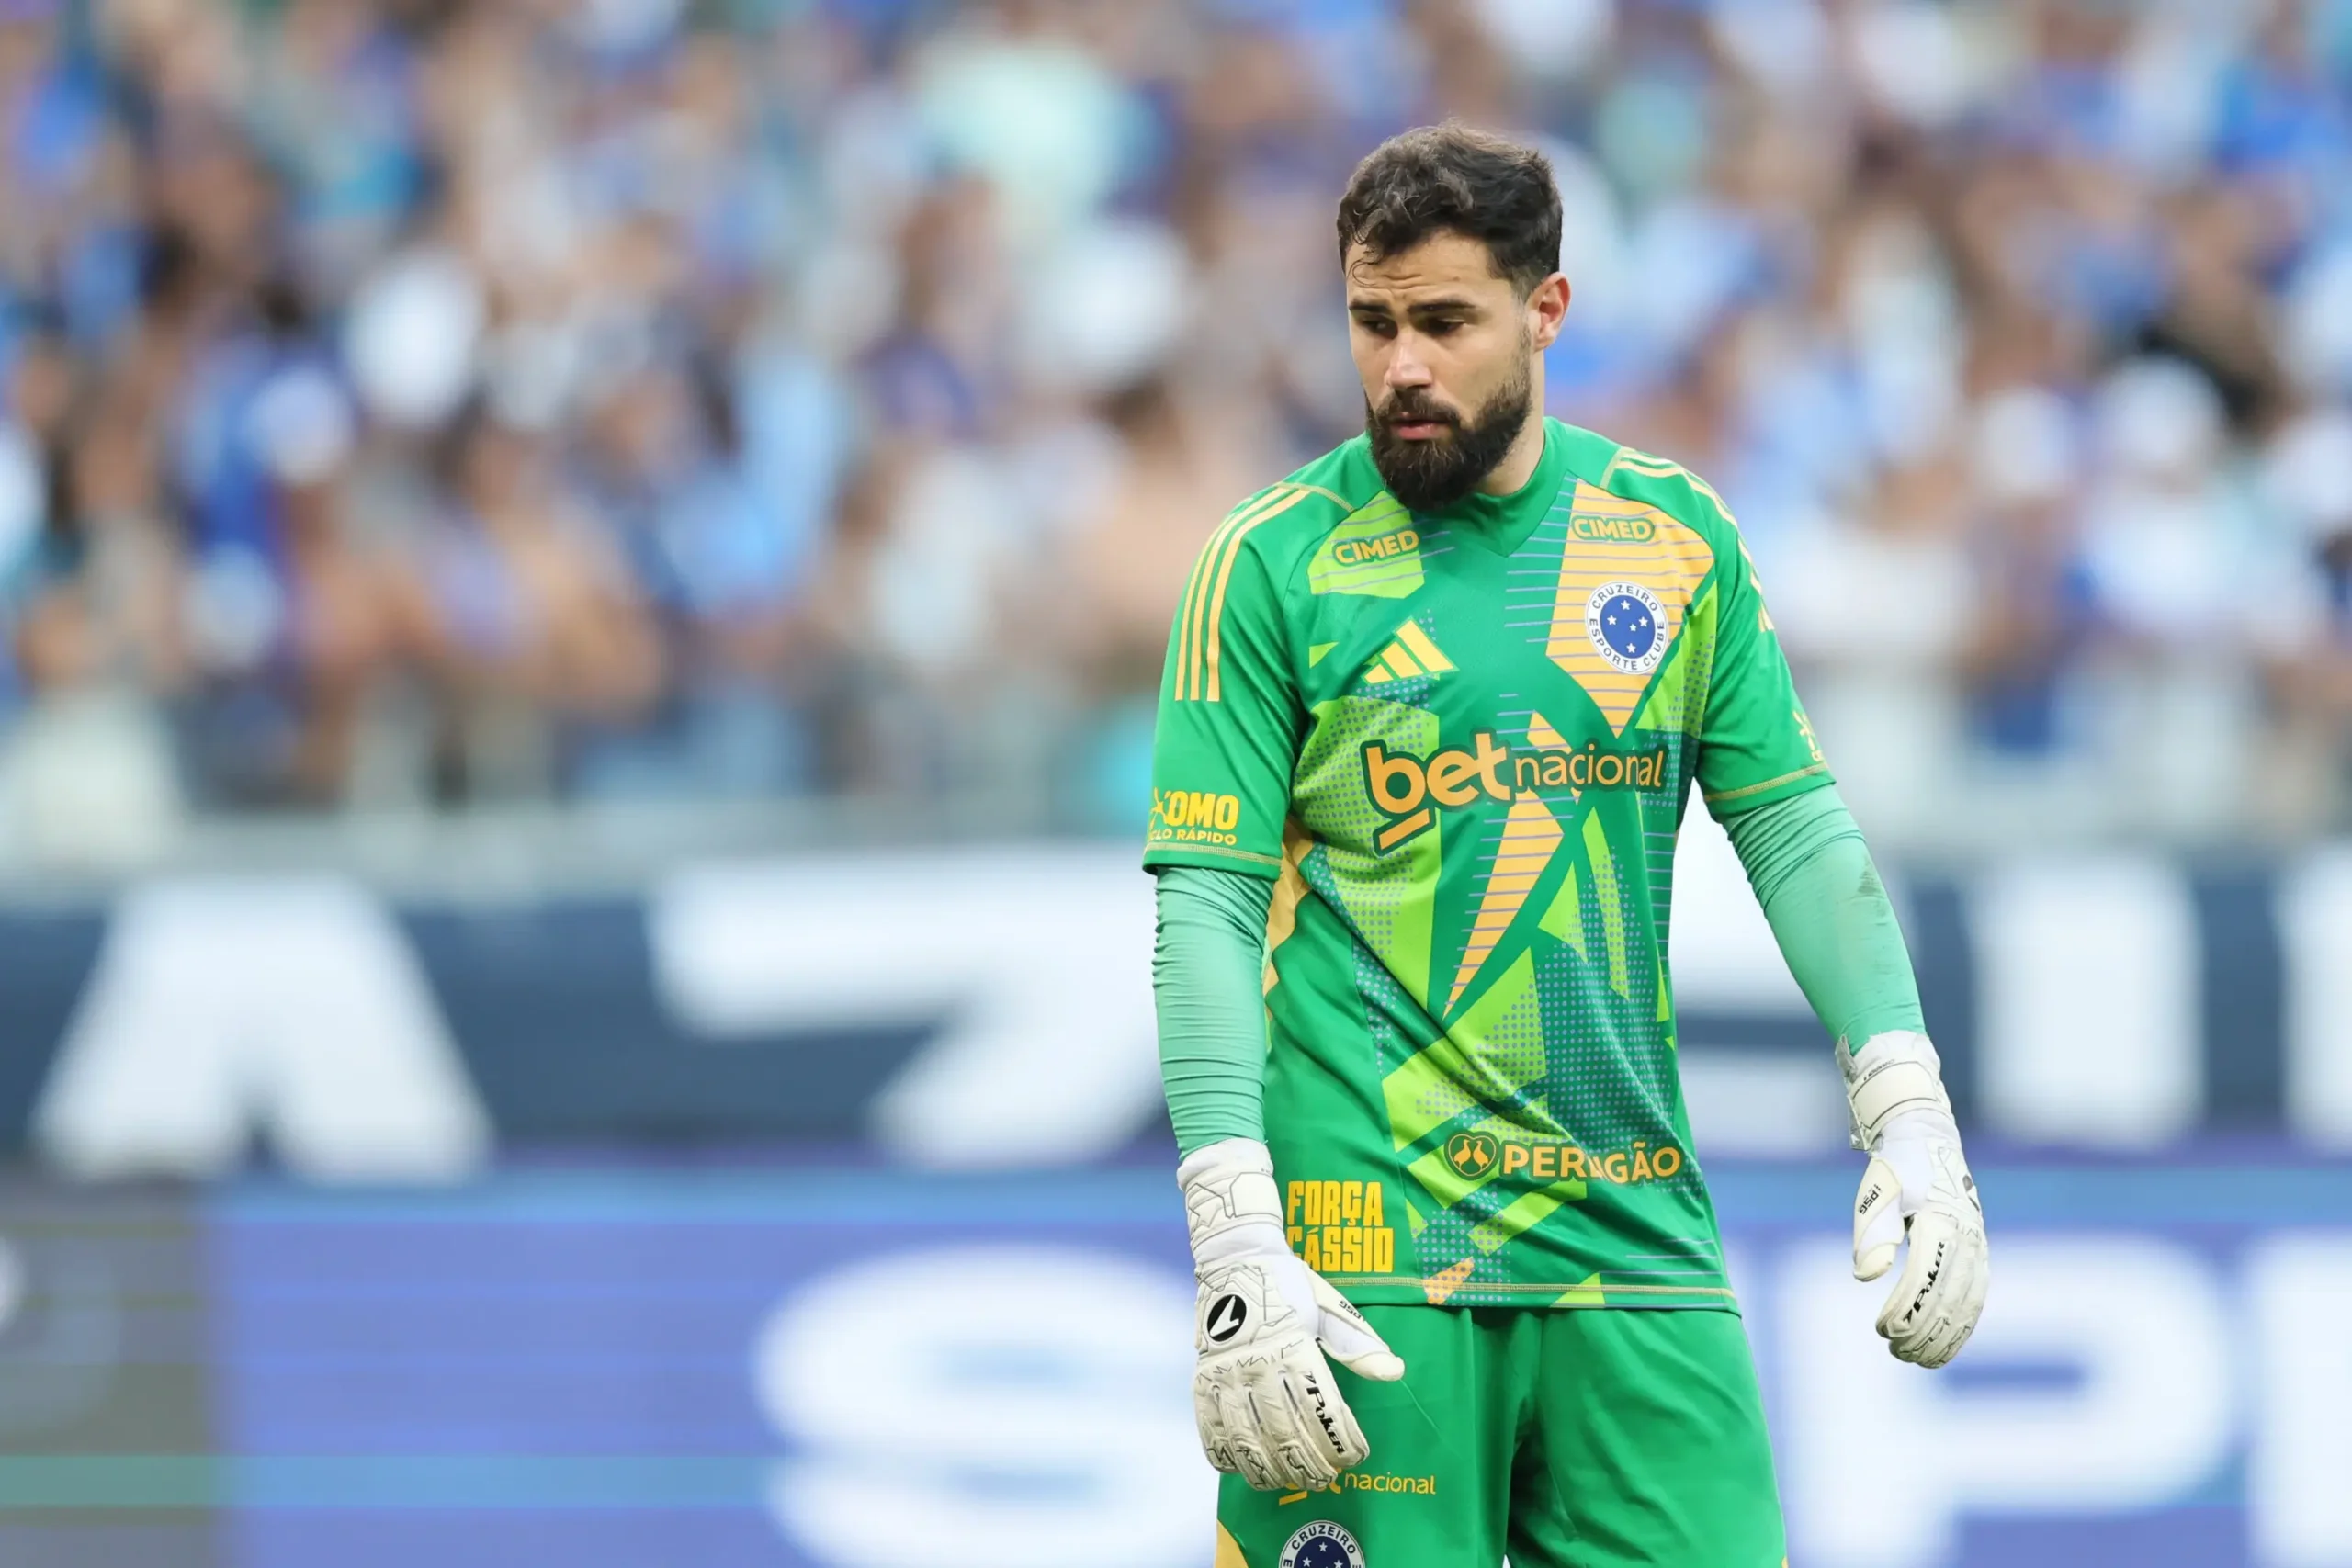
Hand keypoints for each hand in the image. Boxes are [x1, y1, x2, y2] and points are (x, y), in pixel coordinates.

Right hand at [1179, 1138, 1405, 1489]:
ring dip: (1271, 1471)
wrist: (1234, 1257)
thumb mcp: (1329, 1306)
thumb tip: (1395, 1372)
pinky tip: (1243, 1468)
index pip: (1323, 1411)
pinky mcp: (1202, 1380)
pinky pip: (1210, 1430)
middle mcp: (1258, 1366)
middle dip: (1311, 1466)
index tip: (1356, 1455)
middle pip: (1286, 1436)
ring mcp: (1225, 1376)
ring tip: (1290, 1481)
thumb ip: (1359, 1344)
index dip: (1342, 1443)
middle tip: (1327, 1478)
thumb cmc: (1288, 1283)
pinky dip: (1226, 1456)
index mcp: (1294, 1348)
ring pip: (1247, 1442)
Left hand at [1841, 1033, 1989, 1367]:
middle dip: (1923, 1332)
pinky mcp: (1979, 1252)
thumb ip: (1873, 1232)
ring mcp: (1978, 1246)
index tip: (1881, 1330)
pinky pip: (1977, 1296)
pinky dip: (1963, 1324)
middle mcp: (1967, 1238)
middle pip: (1950, 1300)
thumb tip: (1866, 1276)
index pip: (1923, 1281)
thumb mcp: (1878, 1192)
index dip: (1904, 1311)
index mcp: (1941, 1224)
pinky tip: (1944, 1344)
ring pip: (1968, 1304)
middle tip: (1894, 1352)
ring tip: (1918, 1359)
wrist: (1928, 1139)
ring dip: (1945, 1336)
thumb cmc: (1896, 1167)